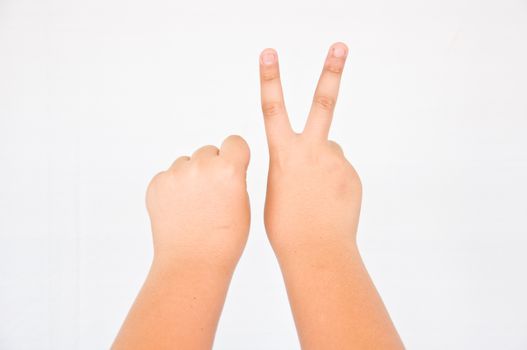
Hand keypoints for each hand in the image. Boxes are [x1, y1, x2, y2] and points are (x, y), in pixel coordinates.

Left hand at [113, 135, 250, 349]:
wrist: (193, 264)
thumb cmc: (225, 239)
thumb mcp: (243, 203)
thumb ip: (235, 176)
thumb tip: (224, 162)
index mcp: (228, 170)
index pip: (234, 142)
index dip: (235, 156)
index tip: (233, 170)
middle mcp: (201, 167)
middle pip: (209, 151)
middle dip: (212, 167)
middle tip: (212, 196)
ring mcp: (175, 175)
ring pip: (186, 162)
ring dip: (191, 176)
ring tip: (195, 206)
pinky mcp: (156, 185)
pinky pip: (168, 175)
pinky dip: (174, 188)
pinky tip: (180, 210)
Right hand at [258, 43, 402, 348]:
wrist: (317, 250)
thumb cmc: (286, 227)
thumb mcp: (277, 189)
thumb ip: (293, 164)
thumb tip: (317, 152)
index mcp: (283, 155)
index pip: (272, 109)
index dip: (270, 79)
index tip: (269, 53)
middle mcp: (312, 151)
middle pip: (322, 103)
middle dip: (331, 71)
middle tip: (340, 46)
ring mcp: (336, 161)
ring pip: (328, 151)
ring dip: (322, 166)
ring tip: (317, 195)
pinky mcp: (352, 174)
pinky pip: (340, 170)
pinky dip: (334, 182)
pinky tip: (329, 202)